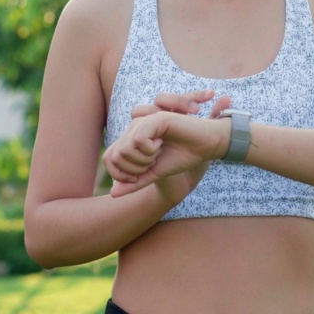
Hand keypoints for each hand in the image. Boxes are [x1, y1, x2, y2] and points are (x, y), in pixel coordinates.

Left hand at [104, 92, 231, 199]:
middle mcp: (133, 128)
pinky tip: (161, 144)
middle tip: (152, 163)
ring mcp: (143, 122)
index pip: (108, 158)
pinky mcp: (154, 118)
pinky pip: (139, 139)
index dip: (121, 174)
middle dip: (134, 169)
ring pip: (125, 148)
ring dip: (143, 159)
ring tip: (158, 152)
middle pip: (115, 156)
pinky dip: (149, 149)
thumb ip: (134, 183)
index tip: (141, 173)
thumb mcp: (154, 174)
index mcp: (130, 139)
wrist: (205, 146)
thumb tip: (113, 194)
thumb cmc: (181, 157)